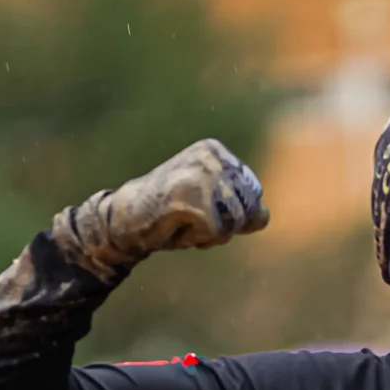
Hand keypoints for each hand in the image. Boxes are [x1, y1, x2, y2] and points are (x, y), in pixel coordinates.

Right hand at [51, 139, 268, 281]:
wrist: (125, 217)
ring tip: (182, 220)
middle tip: (189, 218)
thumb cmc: (168, 213)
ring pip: (234, 223)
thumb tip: (264, 215)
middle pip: (247, 210)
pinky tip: (176, 226)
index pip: (253, 195)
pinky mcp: (195, 199)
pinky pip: (216, 233)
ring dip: (210, 234)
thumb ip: (242, 210)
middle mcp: (212, 157)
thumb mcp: (210, 206)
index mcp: (216, 151)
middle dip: (223, 227)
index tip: (199, 208)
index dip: (232, 216)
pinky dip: (197, 238)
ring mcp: (203, 176)